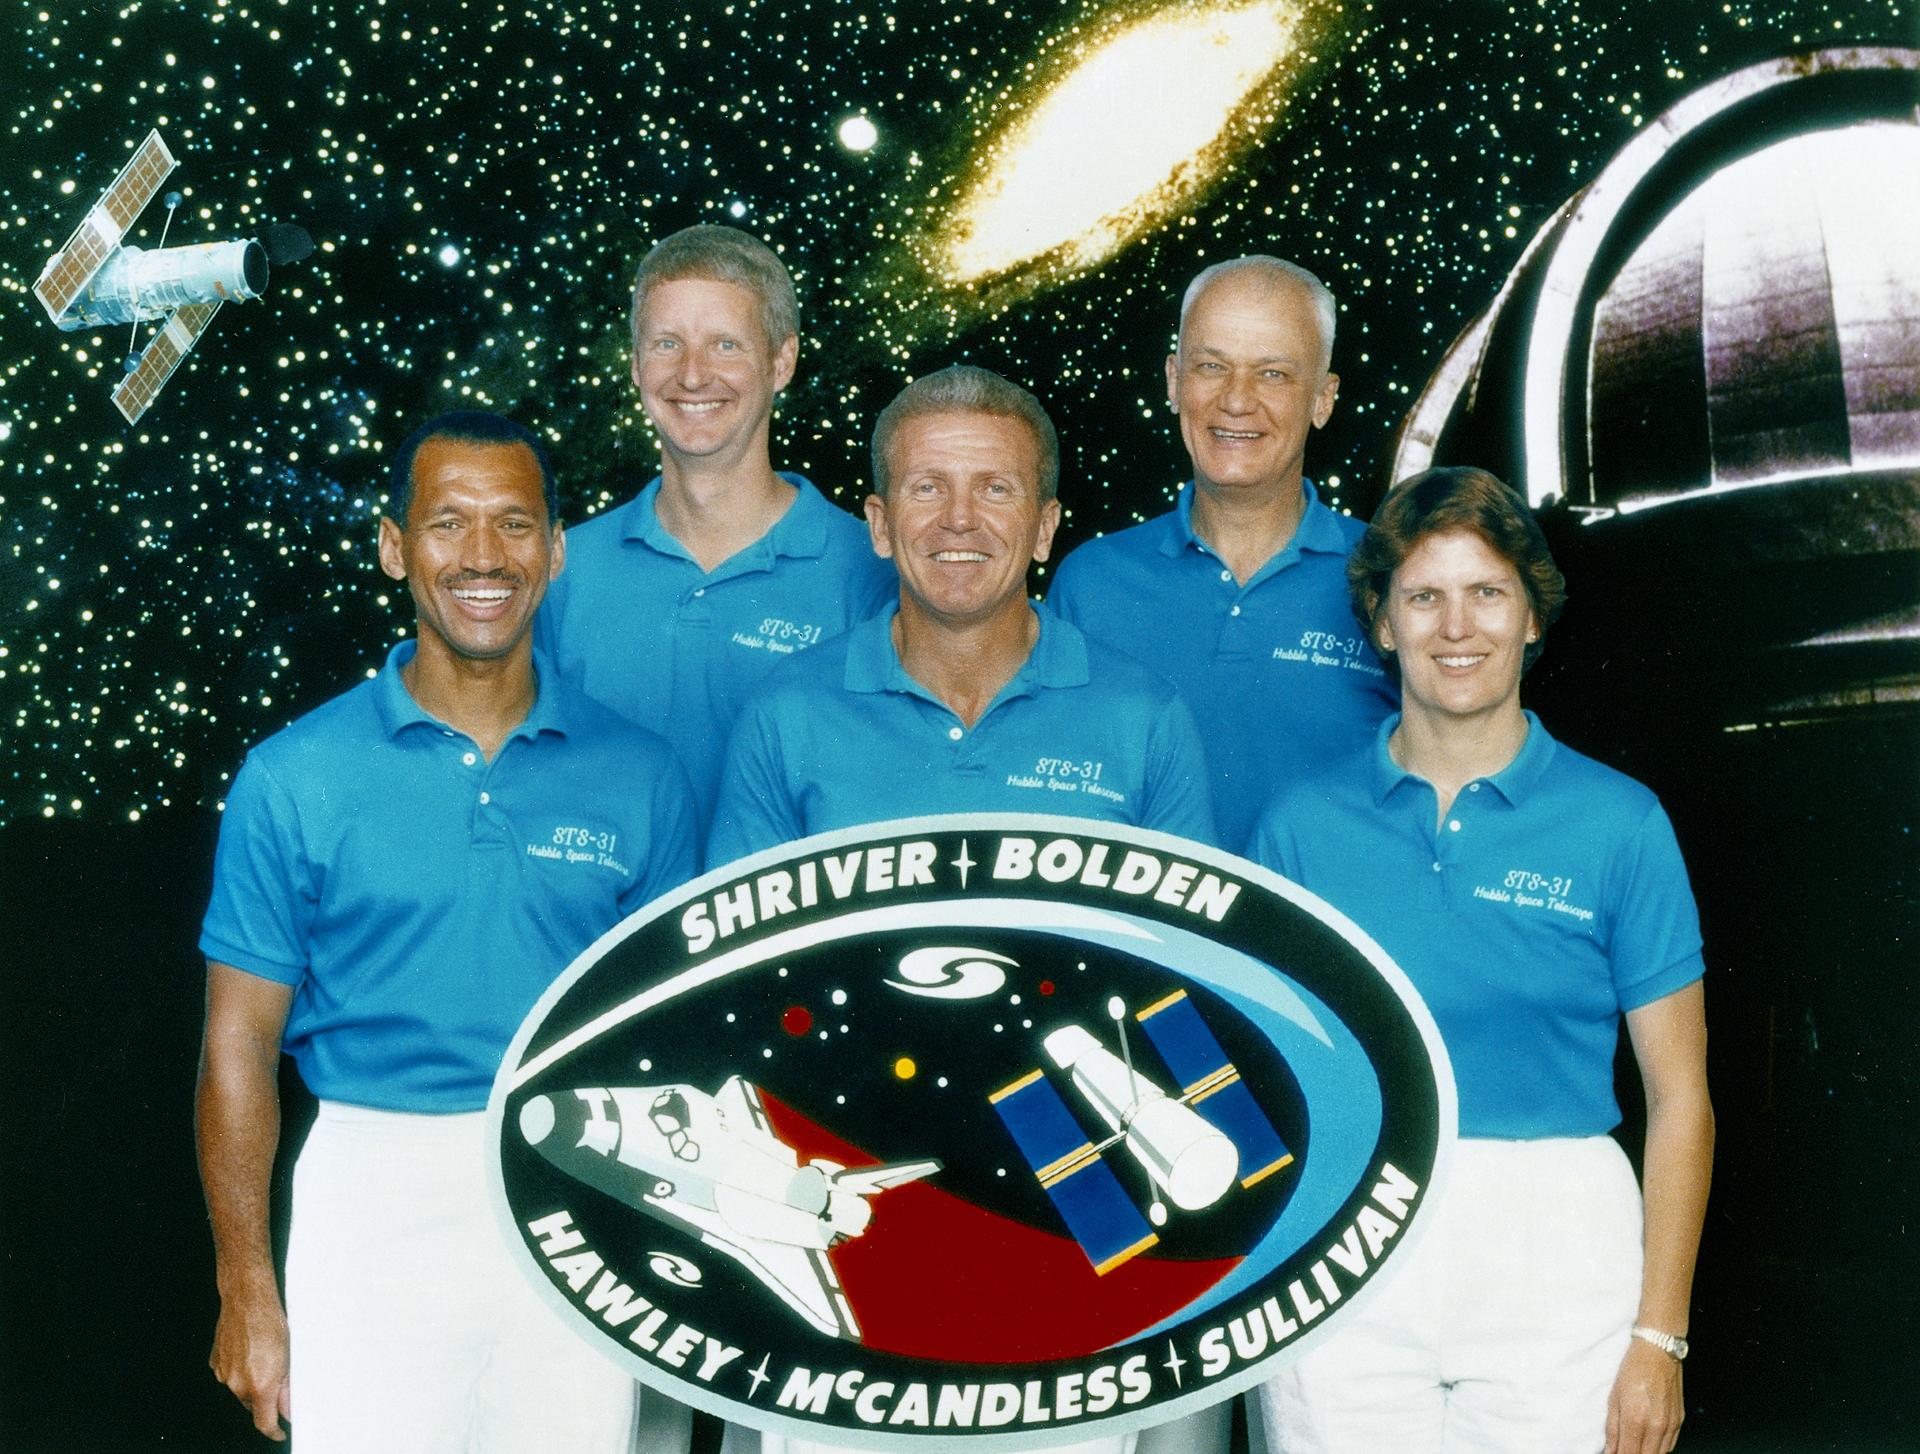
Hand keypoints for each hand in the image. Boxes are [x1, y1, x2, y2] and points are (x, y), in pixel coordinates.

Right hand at [209, 1284, 291, 1440]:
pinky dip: (240, 1371)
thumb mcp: (288, 1358)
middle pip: (254, 1405)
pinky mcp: (215, 1364)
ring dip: (252, 1383)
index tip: (280, 1432)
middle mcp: (238, 1385)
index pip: (264, 1423)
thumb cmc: (271, 1322)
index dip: (274, 1431)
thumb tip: (287, 1410)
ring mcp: (224, 1375)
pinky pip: (230, 1376)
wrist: (247, 1299)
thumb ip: (286, 1389)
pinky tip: (249, 1352)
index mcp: (260, 1385)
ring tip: (263, 1357)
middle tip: (278, 1380)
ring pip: (241, 1390)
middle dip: (265, 1399)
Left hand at [1604, 1335, 1682, 1453]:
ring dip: (1645, 1453)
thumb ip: (1612, 1429)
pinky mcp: (1679, 1421)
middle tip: (1623, 1449)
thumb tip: (1610, 1451)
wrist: (1658, 1352)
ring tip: (1633, 1445)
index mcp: (1635, 1419)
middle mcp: (1656, 1425)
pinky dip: (1658, 1448)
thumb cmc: (1633, 1370)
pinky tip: (1648, 1442)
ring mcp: (1670, 1425)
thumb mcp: (1613, 1398)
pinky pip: (1669, 1445)